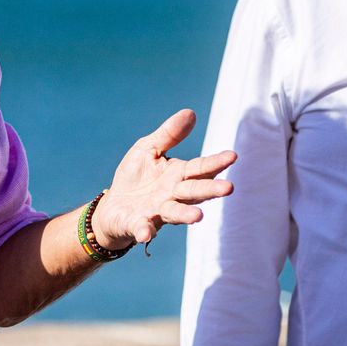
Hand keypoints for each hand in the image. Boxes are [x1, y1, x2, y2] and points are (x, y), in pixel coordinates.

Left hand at [89, 108, 234, 249]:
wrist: (114, 207)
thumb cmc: (136, 177)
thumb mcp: (149, 149)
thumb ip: (169, 134)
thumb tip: (191, 112)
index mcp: (178, 175)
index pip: (200, 168)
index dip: (216, 163)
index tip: (232, 156)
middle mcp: (173, 195)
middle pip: (194, 191)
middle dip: (210, 190)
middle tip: (228, 188)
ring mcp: (157, 212)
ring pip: (175, 213)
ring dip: (186, 215)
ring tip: (198, 216)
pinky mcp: (138, 225)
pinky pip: (143, 228)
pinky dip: (145, 231)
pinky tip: (145, 233)